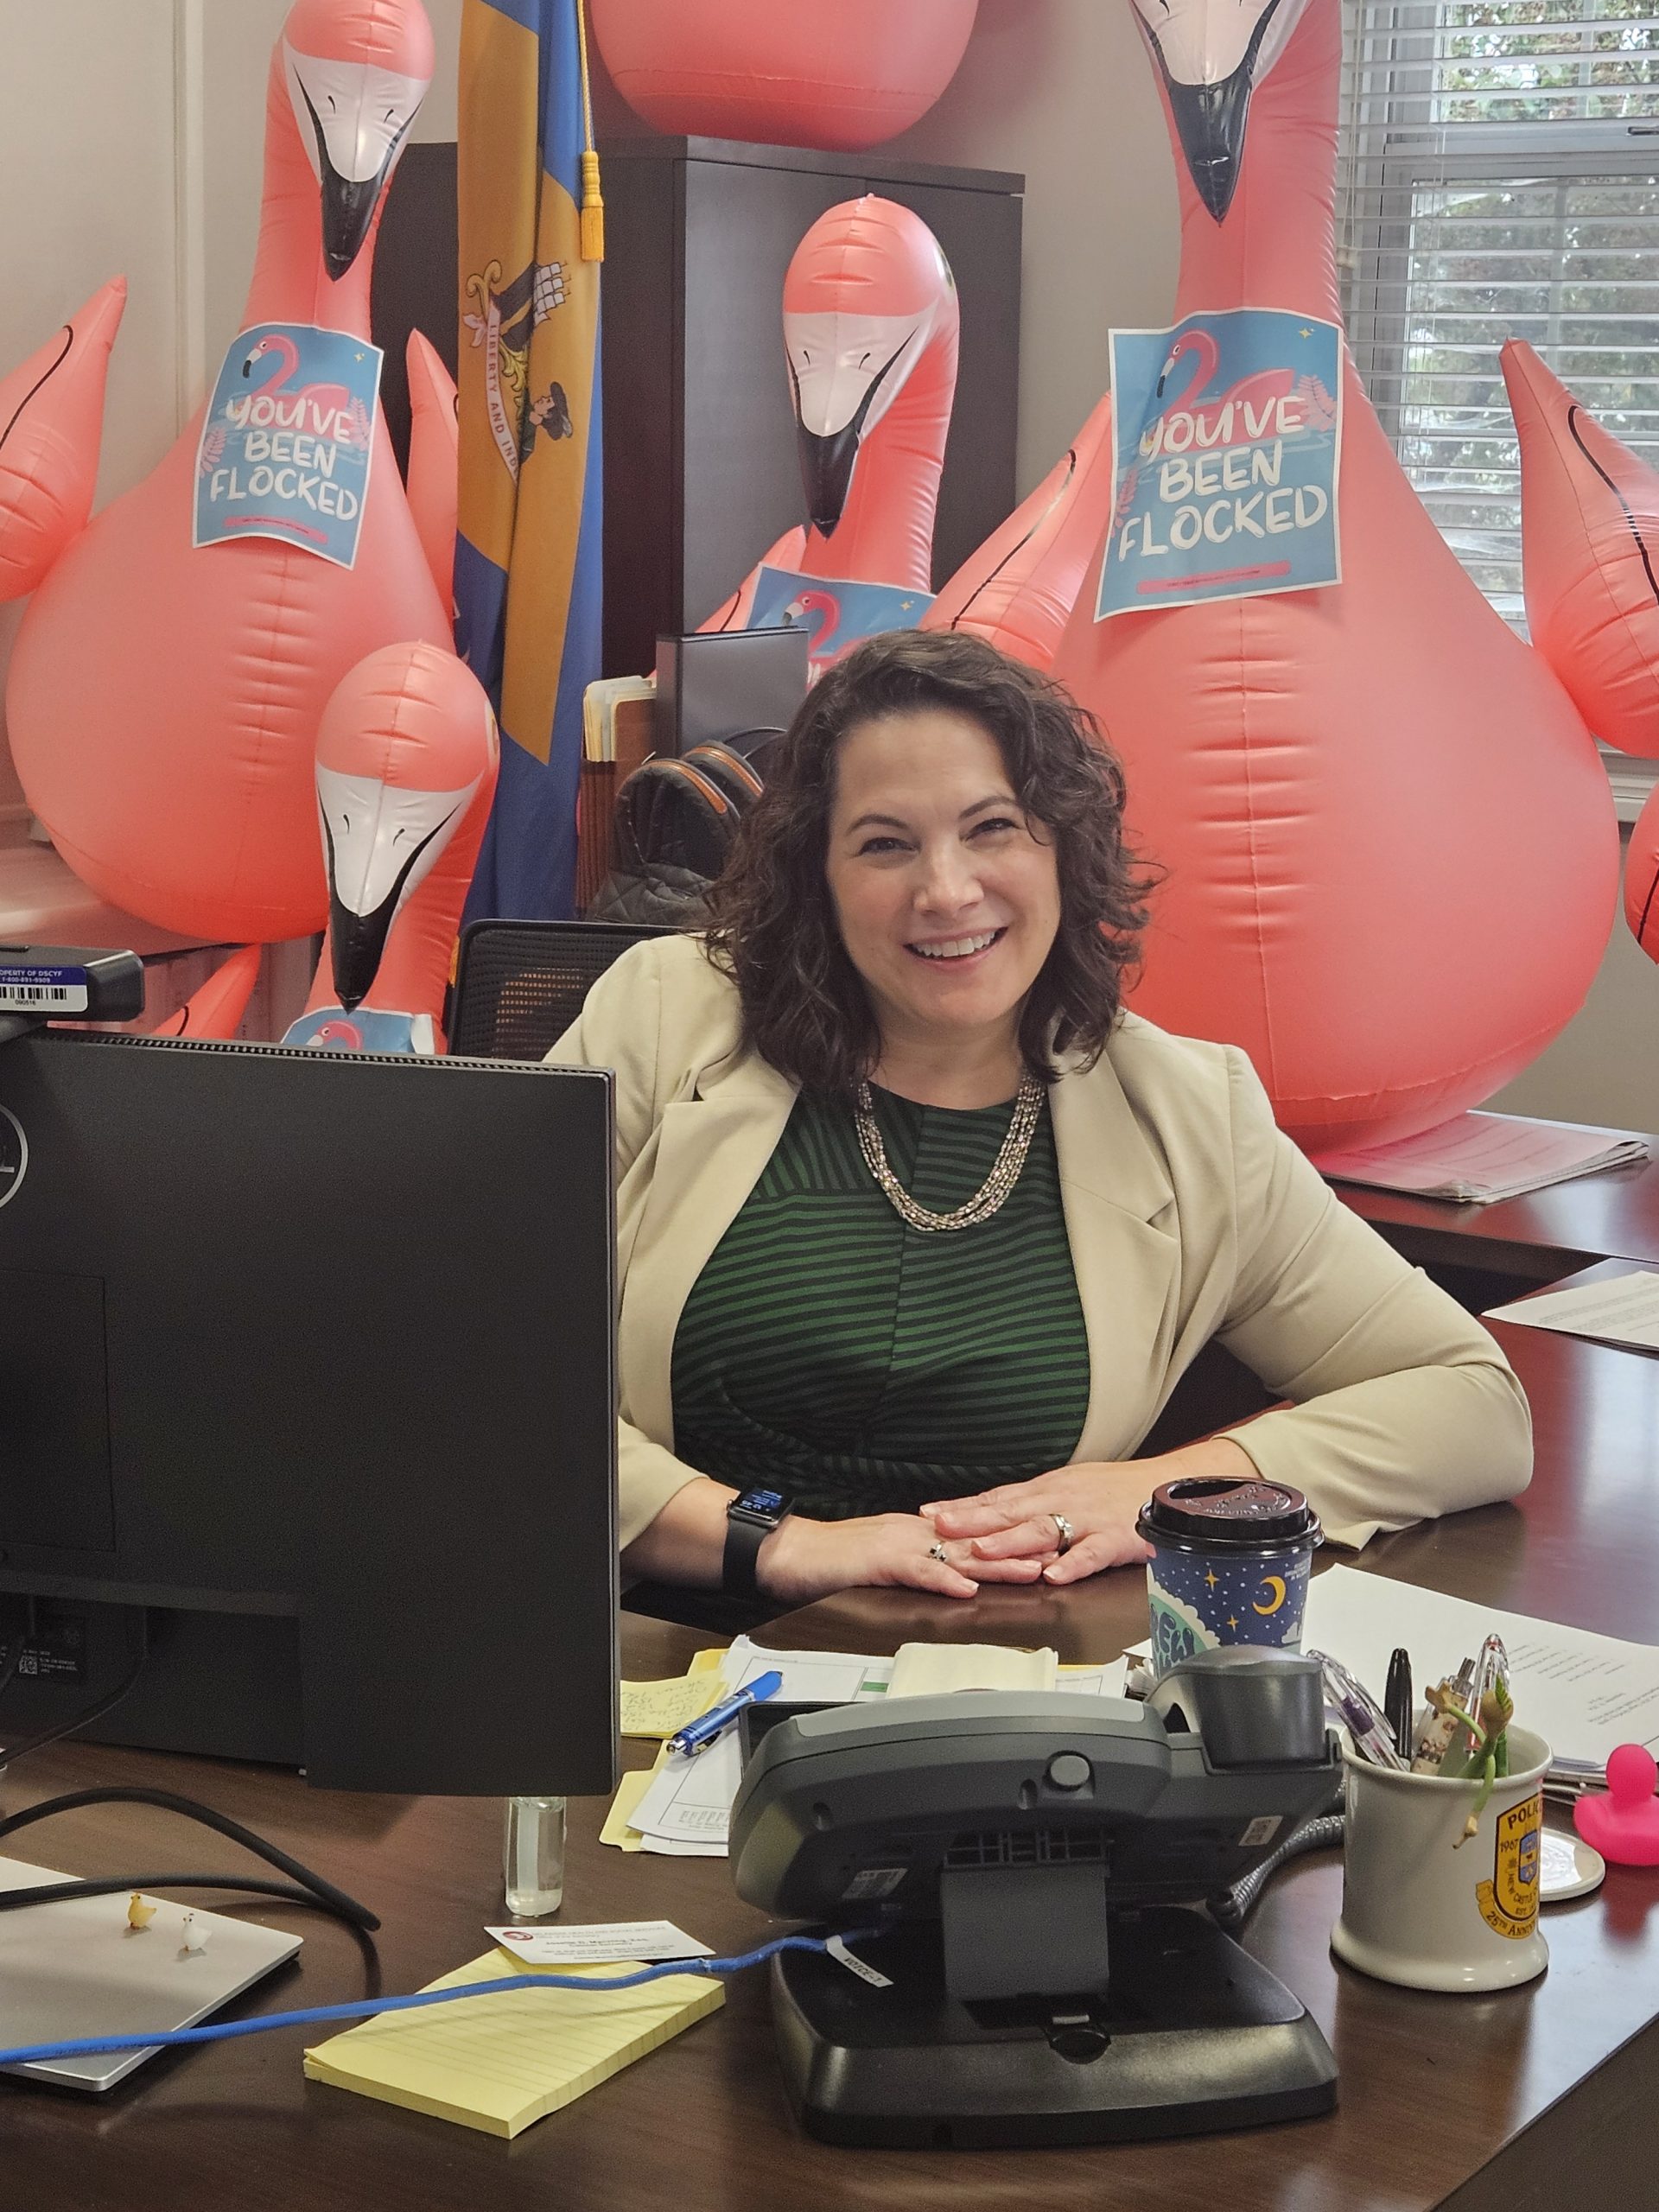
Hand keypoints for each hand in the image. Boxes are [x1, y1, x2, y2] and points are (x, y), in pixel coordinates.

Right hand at [756, 1511, 1048, 1606]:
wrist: (790, 1552)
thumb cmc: (833, 1561)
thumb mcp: (887, 1561)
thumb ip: (922, 1566)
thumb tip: (957, 1577)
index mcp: (921, 1533)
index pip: (978, 1537)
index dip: (1017, 1541)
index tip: (1054, 1544)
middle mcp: (917, 1533)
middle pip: (979, 1542)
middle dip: (1022, 1548)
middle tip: (1063, 1553)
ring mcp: (898, 1545)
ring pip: (956, 1552)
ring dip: (996, 1563)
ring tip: (1033, 1571)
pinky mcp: (877, 1561)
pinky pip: (915, 1571)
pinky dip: (942, 1579)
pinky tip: (965, 1588)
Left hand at [921, 1463, 1157, 1585]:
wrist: (1165, 1483)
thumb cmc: (1116, 1488)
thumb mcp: (1069, 1487)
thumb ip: (1034, 1504)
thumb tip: (993, 1514)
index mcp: (1048, 1489)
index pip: (998, 1498)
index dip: (963, 1506)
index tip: (930, 1513)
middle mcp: (1061, 1500)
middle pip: (1010, 1511)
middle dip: (973, 1520)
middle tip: (941, 1528)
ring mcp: (1087, 1519)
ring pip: (1044, 1530)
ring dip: (1011, 1541)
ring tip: (983, 1551)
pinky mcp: (1115, 1538)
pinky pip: (1091, 1553)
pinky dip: (1072, 1564)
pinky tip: (1054, 1575)